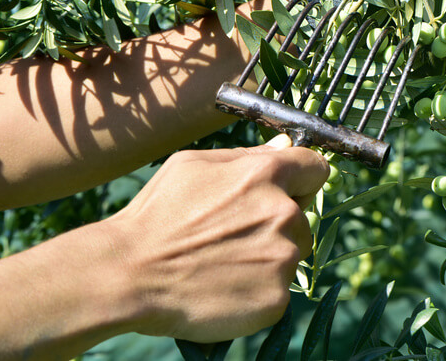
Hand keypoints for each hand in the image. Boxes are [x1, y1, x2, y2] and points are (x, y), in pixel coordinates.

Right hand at [104, 134, 328, 342]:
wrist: (130, 274)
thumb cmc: (157, 215)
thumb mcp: (194, 166)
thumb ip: (249, 155)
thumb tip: (285, 146)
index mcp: (266, 174)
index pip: (315, 168)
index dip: (301, 179)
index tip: (289, 190)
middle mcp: (283, 213)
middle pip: (302, 217)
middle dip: (277, 223)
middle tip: (233, 235)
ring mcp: (282, 258)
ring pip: (291, 253)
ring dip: (269, 257)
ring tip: (224, 262)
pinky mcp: (276, 298)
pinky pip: (278, 289)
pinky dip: (258, 290)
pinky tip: (225, 286)